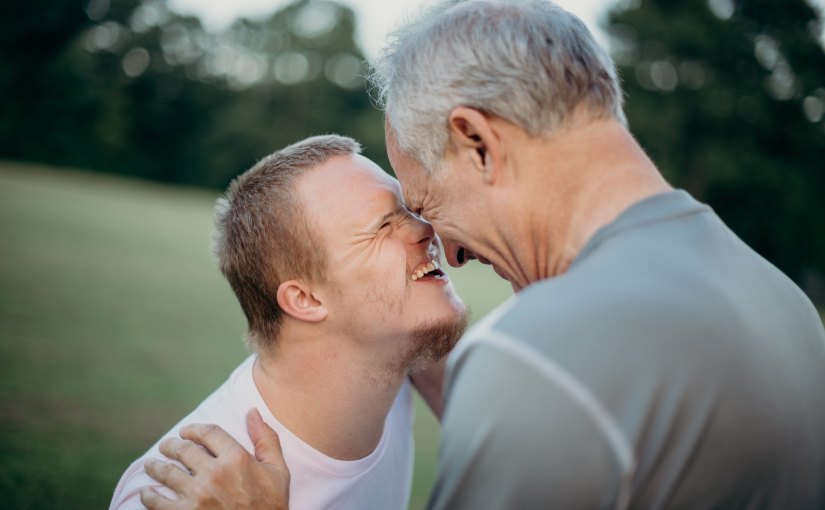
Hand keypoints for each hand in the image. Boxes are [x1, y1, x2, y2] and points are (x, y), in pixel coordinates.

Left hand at [141, 408, 290, 509]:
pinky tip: (147, 492)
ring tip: (151, 465)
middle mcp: (215, 473)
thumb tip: (253, 411)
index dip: (193, 429)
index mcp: (237, 458)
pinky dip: (149, 495)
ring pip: (166, 472)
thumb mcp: (278, 471)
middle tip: (165, 446)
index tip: (186, 432)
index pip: (207, 432)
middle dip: (171, 445)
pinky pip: (157, 502)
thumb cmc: (271, 505)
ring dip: (155, 466)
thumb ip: (266, 439)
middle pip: (183, 449)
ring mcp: (197, 496)